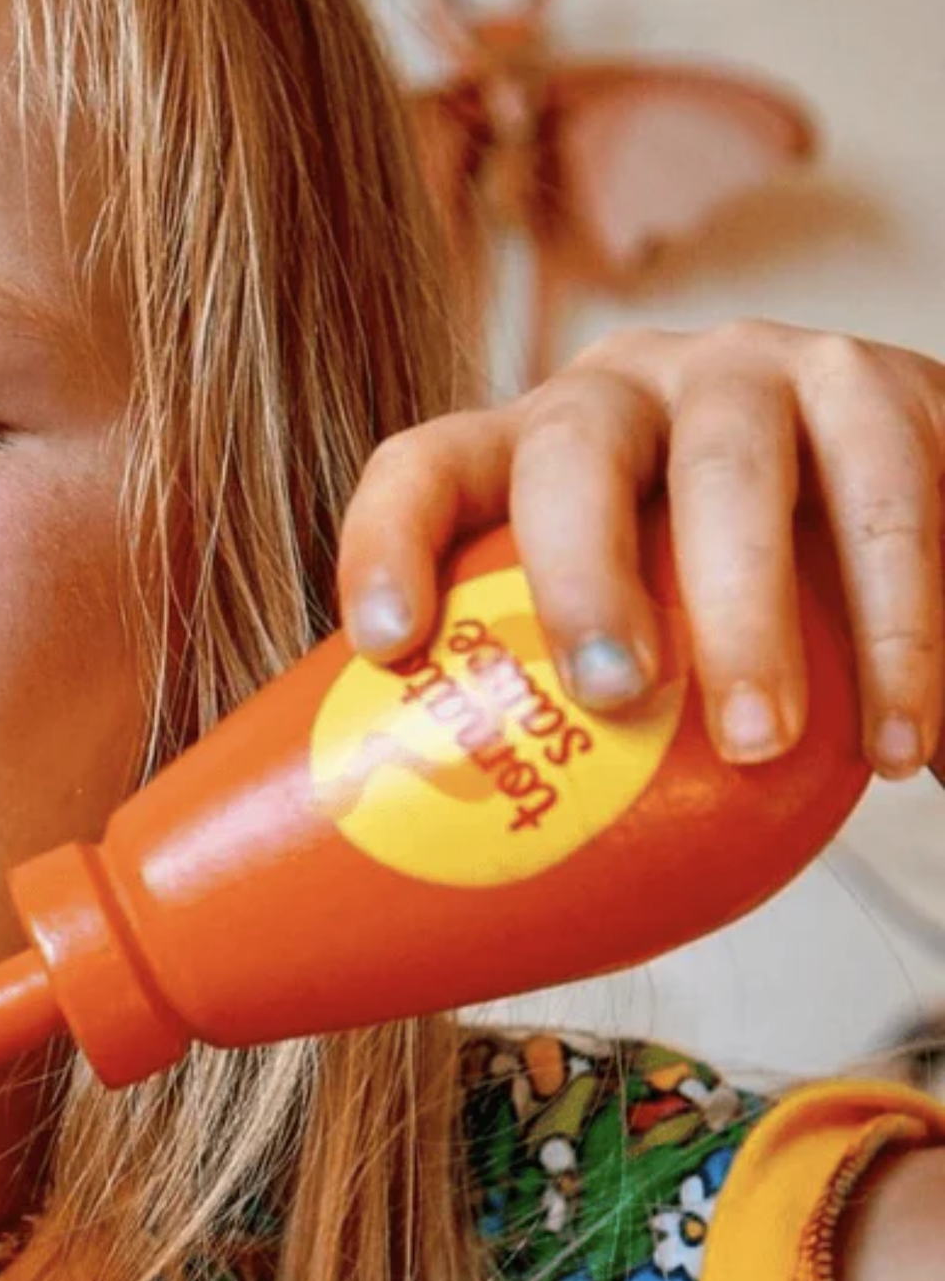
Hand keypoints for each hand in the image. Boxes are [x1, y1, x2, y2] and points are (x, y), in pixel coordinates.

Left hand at [335, 320, 944, 780]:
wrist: (901, 517)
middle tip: (613, 697)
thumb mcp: (627, 629)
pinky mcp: (883, 387)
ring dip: (746, 611)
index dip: (387, 541)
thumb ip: (563, 711)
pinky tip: (899, 743)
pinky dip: (900, 629)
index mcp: (526, 451)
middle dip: (580, 573)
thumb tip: (479, 906)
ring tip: (758, 745)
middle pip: (571, 455)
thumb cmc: (713, 609)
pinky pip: (890, 500)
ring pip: (733, 469)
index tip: (386, 646)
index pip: (426, 468)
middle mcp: (625, 391)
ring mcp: (752, 373)